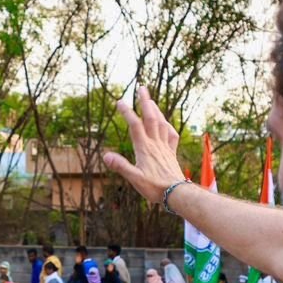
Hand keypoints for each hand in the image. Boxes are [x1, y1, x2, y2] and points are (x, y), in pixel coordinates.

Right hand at [102, 86, 185, 204]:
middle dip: (146, 102)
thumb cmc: (154, 188)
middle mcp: (155, 144)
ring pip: (161, 123)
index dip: (127, 112)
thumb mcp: (134, 179)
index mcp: (144, 148)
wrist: (176, 194)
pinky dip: (167, 125)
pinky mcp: (171, 153)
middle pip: (151, 118)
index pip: (134, 125)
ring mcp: (164, 147)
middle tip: (142, 88)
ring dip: (156, 110)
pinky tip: (165, 123)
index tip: (119, 101)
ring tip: (151, 100)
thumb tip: (105, 155)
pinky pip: (171, 135)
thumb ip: (121, 166)